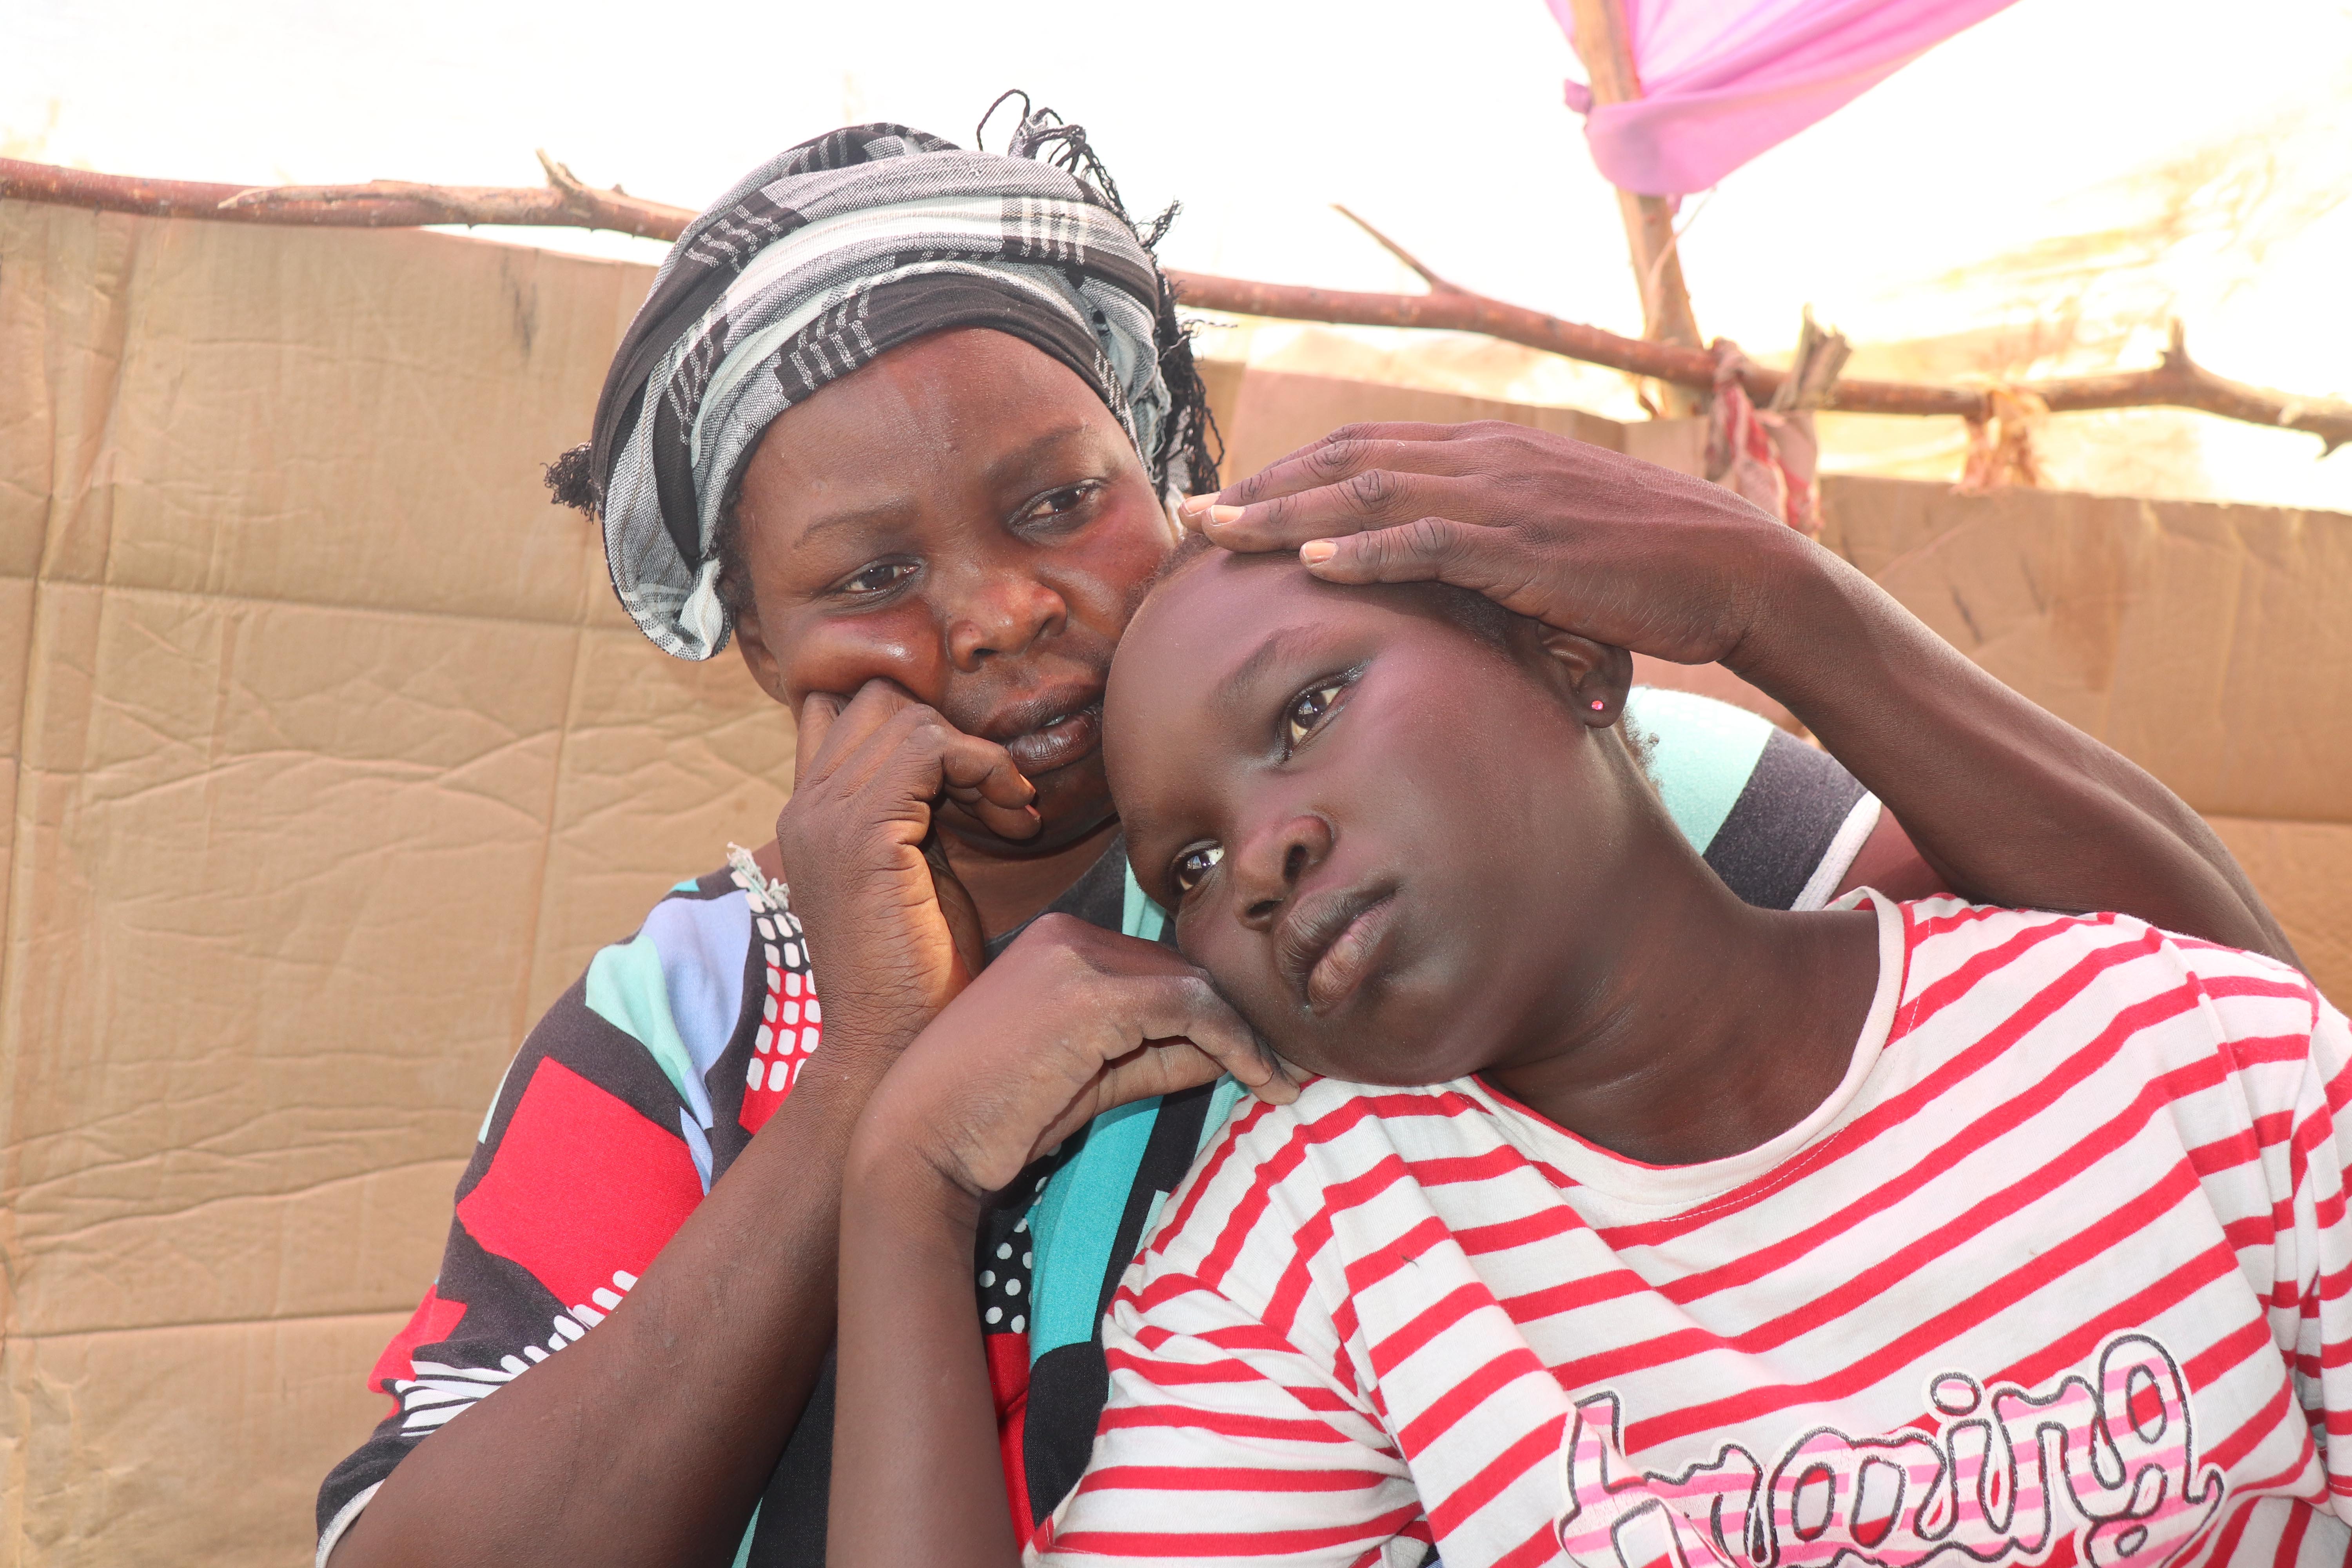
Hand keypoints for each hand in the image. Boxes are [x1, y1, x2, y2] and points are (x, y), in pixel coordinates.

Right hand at [774, 681, 1039, 1070]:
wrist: (893, 1047)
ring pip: (910, 718)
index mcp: (812, 814)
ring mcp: (826, 816)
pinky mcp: (862, 833)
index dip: (922, 729)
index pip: (849, 712)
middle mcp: (807, 806)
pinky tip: (1012, 818)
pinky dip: (984, 768)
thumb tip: (957, 760)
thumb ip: (919, 811)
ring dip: (979, 759)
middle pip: (880, 700)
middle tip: (999, 799)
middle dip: (953, 734)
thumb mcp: (916, 871)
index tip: (974, 784)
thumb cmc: (918, 972)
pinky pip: (930, 748)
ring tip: (1011, 815)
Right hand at [856, 914, 1296, 1198]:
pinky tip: (1261, 1078)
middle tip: (1284, 1069)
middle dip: (1237, 1021)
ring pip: (1194, 984)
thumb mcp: (1089, 1077)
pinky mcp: (1092, 996)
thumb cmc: (991, 1118)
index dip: (1212, 1011)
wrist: (918, 1144)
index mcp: (1057, 943)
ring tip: (1281, 1081)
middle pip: (1181, 971)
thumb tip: (1230, 1054)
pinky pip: (1190, 1007)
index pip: (1157, 969)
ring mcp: (1076, 958)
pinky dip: (1236, 1041)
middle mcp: (1067, 935)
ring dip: (1246, 1035)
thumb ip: (1156, 1055)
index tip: (1258, 1054)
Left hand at [1183, 420, 1814, 668]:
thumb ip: (1495, 545)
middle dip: (1262, 487)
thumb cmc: (1648, 567)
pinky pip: (1431, 544)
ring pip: (1371, 495)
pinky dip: (1367, 552)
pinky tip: (1313, 564)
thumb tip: (1446, 574)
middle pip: (1348, 462)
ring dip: (1286, 514)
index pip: (1367, 452)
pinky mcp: (1528, 549)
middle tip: (1190, 513)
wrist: (1737, 570)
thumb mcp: (1554, 542)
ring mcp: (1506, 499)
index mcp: (1490, 454)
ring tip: (1218, 532)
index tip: (1230, 499)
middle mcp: (1487, 461)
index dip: (1290, 473)